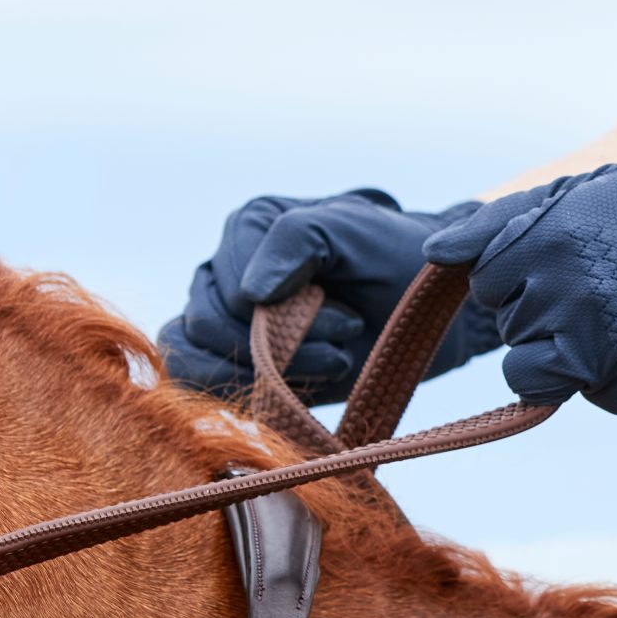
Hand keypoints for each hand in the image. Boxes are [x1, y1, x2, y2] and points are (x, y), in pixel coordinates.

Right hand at [158, 189, 500, 402]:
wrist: (422, 306)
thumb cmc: (392, 259)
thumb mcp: (354, 231)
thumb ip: (298, 239)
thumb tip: (252, 293)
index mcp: (250, 227)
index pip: (233, 288)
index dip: (284, 314)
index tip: (348, 314)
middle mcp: (225, 269)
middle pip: (213, 325)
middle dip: (284, 345)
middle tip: (346, 336)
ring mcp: (222, 316)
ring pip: (198, 356)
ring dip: (269, 371)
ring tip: (331, 361)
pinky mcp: (230, 358)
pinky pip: (194, 377)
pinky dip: (238, 389)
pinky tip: (289, 387)